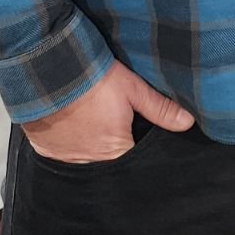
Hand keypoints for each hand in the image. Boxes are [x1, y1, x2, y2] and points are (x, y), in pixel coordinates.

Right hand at [20, 61, 193, 163]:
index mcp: (115, 151)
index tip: (137, 137)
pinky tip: (72, 129)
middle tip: (112, 129)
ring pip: (85, 160)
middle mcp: (91, 162)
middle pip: (109, 164)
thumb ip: (160, 108)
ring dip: (90, 148)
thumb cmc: (93, 79)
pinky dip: (68, 145)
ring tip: (93, 127)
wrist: (48, 71)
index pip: (134, 163)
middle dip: (114, 150)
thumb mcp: (132, 89)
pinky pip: (62, 155)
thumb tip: (188, 122)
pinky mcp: (47, 150)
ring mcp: (66, 158)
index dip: (138, 151)